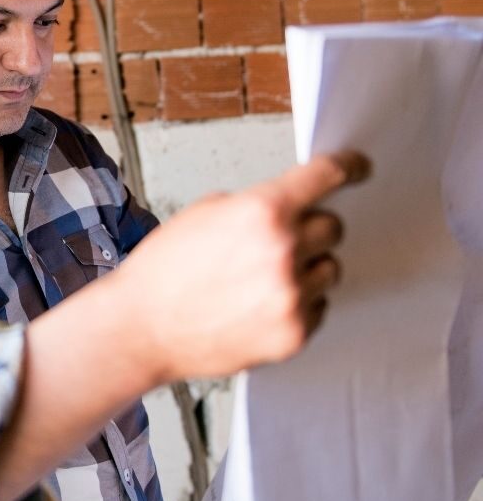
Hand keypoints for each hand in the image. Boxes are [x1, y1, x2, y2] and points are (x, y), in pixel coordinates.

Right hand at [122, 150, 370, 383]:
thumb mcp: (204, 213)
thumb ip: (254, 206)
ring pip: (330, 269)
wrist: (142, 326)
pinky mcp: (294, 334)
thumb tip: (288, 207)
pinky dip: (297, 303)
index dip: (348, 167)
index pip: (325, 177)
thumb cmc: (163, 272)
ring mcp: (292, 296)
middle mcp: (283, 252)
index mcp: (261, 211)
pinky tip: (258, 304)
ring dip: (306, 268)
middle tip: (276, 242)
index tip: (359, 167)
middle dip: (309, 229)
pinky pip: (319, 307)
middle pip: (333, 227)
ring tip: (260, 279)